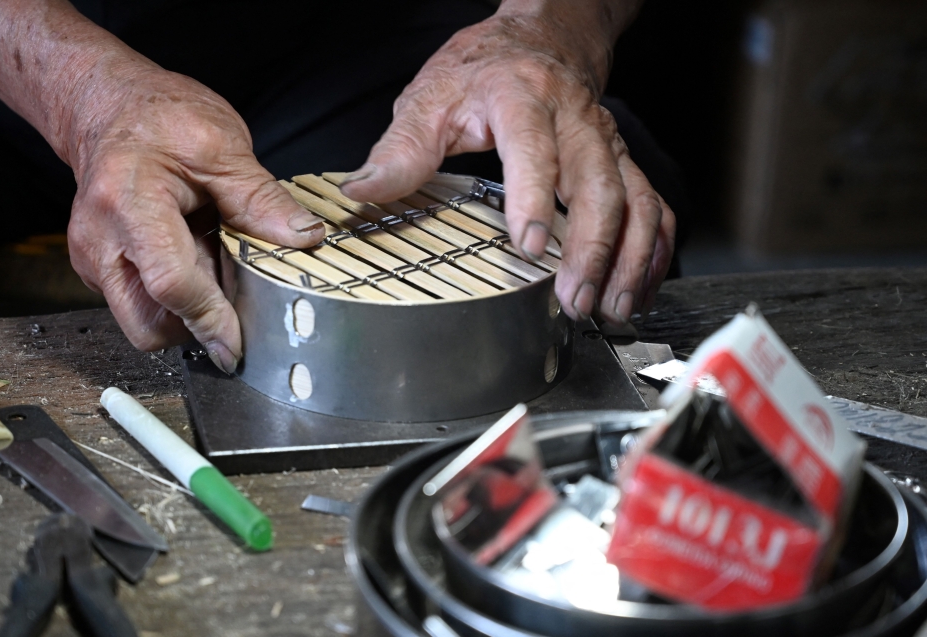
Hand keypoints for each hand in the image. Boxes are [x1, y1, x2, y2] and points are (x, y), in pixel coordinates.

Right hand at [65, 61, 324, 371]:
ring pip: (143, 321)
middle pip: (147, 323)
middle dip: (194, 327)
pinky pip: (140, 304)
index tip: (237, 345)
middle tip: (233, 299)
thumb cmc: (159, 118)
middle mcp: (101, 240)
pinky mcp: (99, 269)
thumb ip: (262, 198)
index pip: (171, 282)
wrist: (108, 108)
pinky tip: (193, 260)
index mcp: (130, 203)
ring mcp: (94, 259)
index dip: (210, 319)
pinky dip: (173, 297)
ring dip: (185, 313)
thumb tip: (305, 237)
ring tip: (212, 267)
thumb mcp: (221, 147)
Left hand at [340, 0, 674, 324]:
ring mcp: (606, 143)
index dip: (534, 195)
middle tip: (574, 299)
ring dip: (629, 259)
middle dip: (592, 247)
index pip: (533, 146)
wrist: (542, 37)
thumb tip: (361, 191)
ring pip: (636, 199)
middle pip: (599, 183)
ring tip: (611, 307)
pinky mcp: (624, 162)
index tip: (528, 242)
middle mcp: (575, 120)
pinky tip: (639, 287)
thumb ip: (399, 148)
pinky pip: (653, 205)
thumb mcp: (430, 97)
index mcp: (521, 98)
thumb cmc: (484, 71)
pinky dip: (652, 251)